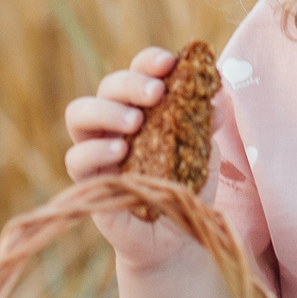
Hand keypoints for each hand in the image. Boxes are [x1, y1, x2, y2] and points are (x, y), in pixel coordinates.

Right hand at [64, 45, 195, 269]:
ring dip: (106, 111)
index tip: (169, 63)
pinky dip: (95, 150)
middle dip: (130, 83)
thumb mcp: (205, 153)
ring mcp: (97, 150)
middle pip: (107, 87)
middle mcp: (115, 123)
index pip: (137, 72)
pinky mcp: (88, 182)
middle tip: (156, 94)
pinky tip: (119, 152)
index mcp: (143, 107)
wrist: (178, 236)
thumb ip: (208, 124)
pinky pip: (76, 159)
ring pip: (78, 114)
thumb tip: (220, 97)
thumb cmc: (187, 186)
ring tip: (134, 122)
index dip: (149, 62)